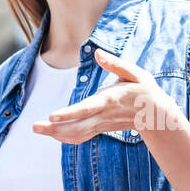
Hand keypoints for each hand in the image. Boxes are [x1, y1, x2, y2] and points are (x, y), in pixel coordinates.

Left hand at [31, 48, 179, 144]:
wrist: (155, 115)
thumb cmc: (144, 90)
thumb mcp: (135, 73)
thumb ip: (116, 63)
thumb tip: (97, 53)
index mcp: (110, 100)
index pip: (87, 109)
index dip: (69, 114)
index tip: (52, 116)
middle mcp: (103, 116)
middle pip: (76, 127)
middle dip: (54, 128)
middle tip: (34, 126)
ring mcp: (101, 125)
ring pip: (76, 134)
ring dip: (56, 134)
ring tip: (37, 129)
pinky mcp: (100, 128)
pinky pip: (80, 137)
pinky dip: (65, 137)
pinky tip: (52, 133)